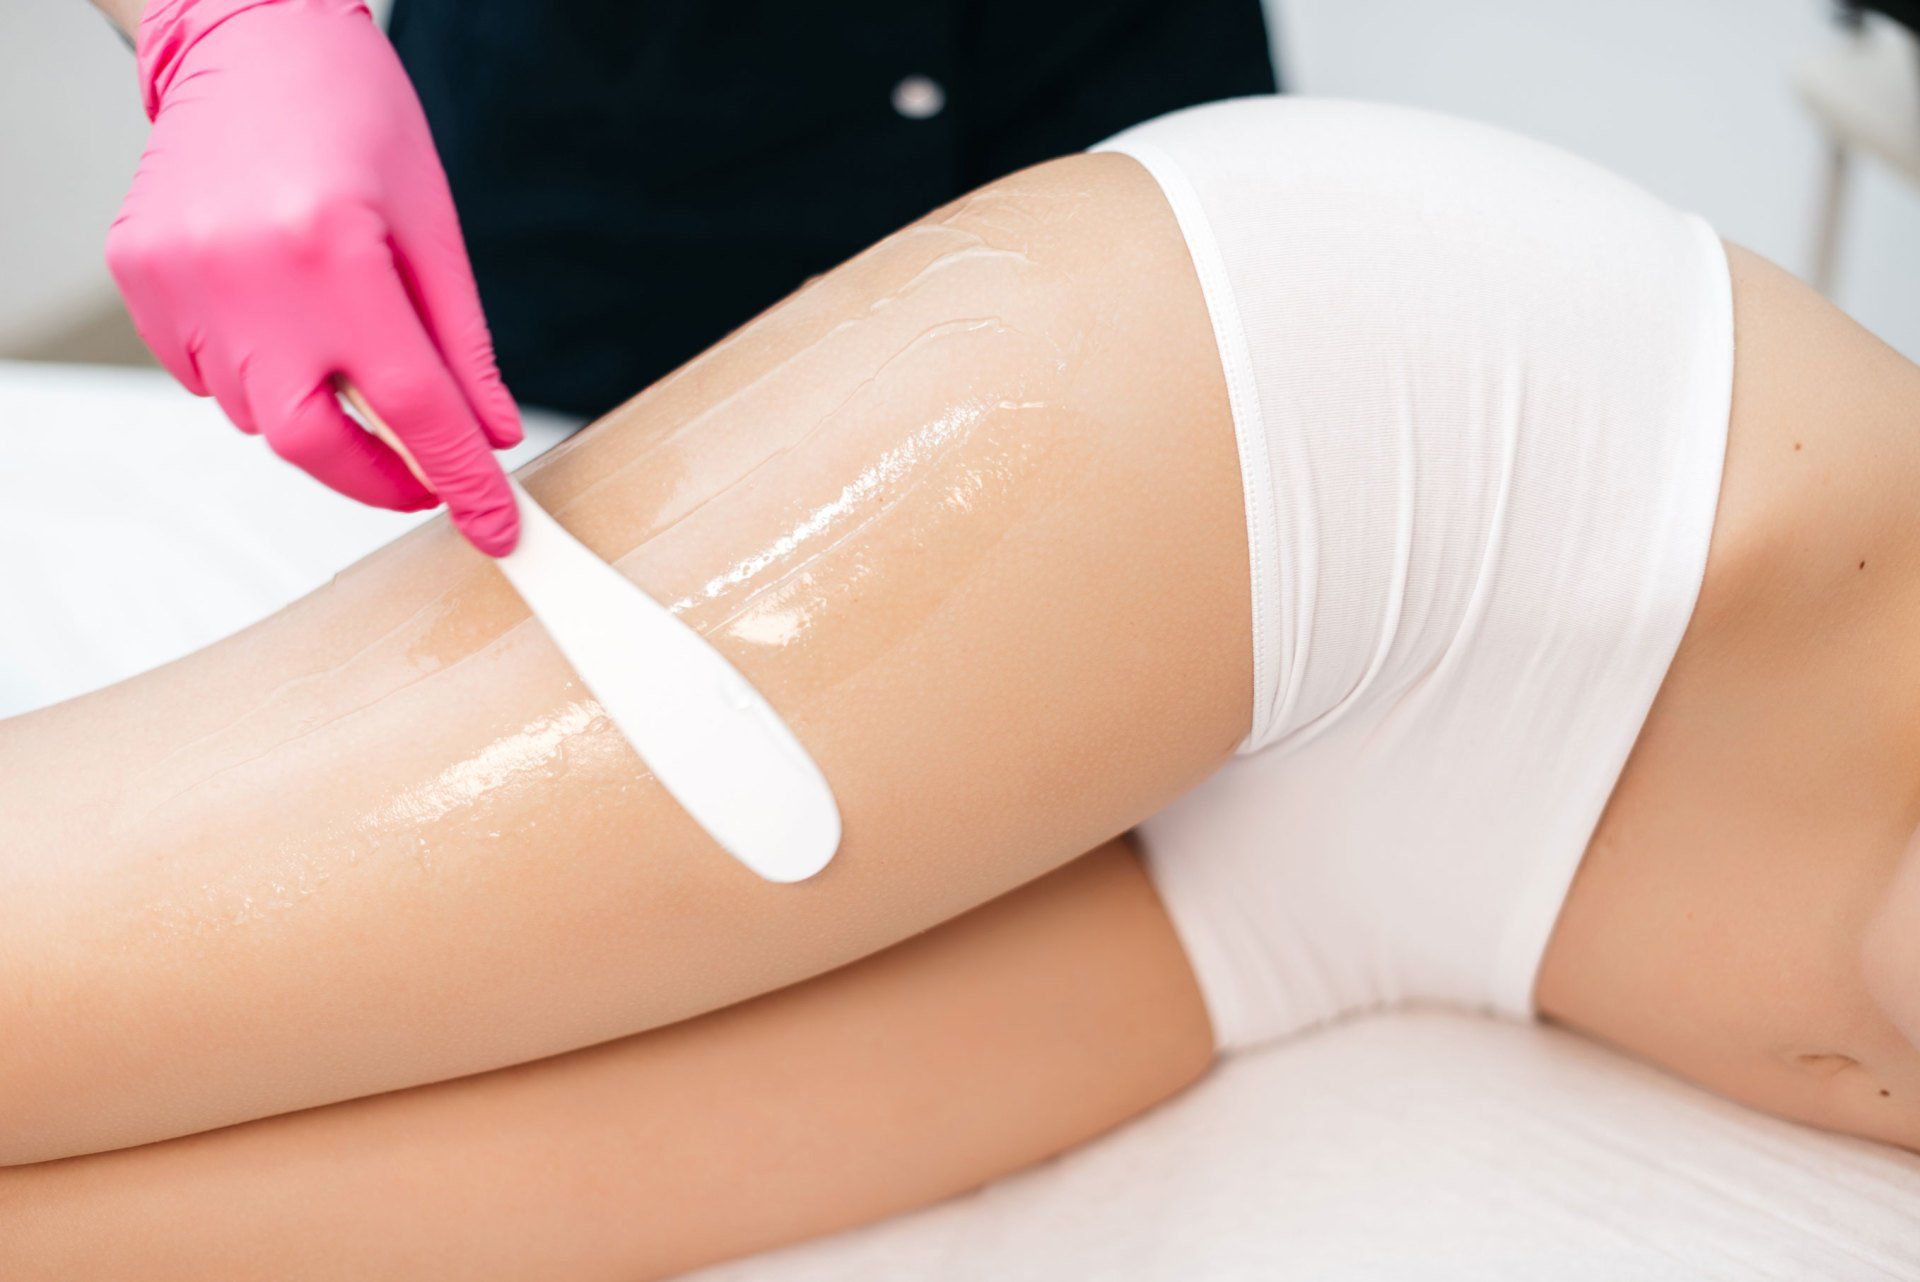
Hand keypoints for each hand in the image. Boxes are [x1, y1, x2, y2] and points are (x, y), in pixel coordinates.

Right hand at [108, 0, 522, 553]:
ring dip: (315, 407)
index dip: (461, 481)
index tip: (497, 528)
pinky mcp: (140, 277)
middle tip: (422, 482)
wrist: (250, 36)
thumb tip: (488, 436)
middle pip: (315, 442)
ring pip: (259, 412)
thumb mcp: (432, 226)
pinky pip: (208, 372)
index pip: (413, 408)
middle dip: (377, 481)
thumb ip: (461, 345)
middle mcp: (246, 274)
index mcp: (335, 254)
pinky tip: (279, 308)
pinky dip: (257, 370)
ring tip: (339, 337)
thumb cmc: (351, 114)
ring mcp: (181, 280)